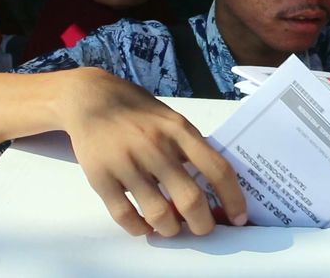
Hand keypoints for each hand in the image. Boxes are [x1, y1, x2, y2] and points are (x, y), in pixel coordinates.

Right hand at [62, 69, 247, 236]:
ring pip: (158, 213)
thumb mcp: (171, 119)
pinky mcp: (101, 177)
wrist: (91, 98)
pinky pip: (125, 215)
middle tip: (203, 229)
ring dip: (172, 230)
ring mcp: (127, 162)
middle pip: (190, 198)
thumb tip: (216, 185)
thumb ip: (191, 146)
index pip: (217, 168)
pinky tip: (145, 226)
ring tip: (173, 228)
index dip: (232, 198)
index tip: (238, 217)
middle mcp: (155, 146)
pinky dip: (140, 229)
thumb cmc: (138, 112)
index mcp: (179, 130)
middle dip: (203, 224)